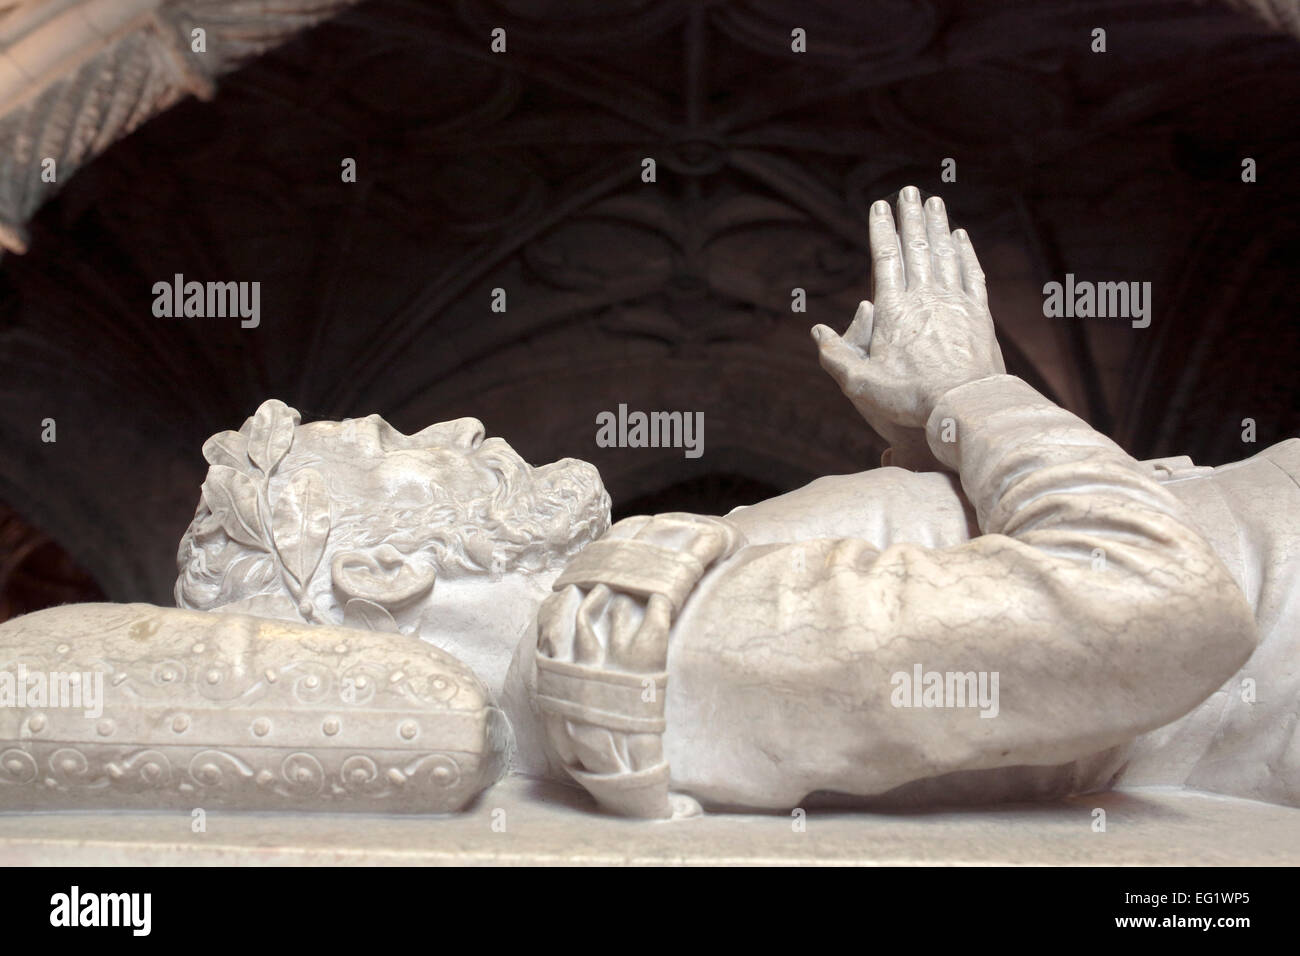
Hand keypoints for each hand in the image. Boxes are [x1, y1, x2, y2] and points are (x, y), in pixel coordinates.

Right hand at [813, 187, 1005, 438]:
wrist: (965, 405)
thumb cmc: (910, 398)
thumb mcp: (861, 384)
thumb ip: (836, 357)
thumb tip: (816, 333)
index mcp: (894, 309)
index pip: (887, 257)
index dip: (882, 228)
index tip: (880, 205)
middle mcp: (925, 297)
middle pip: (918, 247)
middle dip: (911, 217)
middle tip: (909, 191)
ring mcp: (955, 303)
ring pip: (946, 254)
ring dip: (939, 226)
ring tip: (935, 202)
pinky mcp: (979, 315)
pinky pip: (972, 274)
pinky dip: (966, 252)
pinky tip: (962, 237)